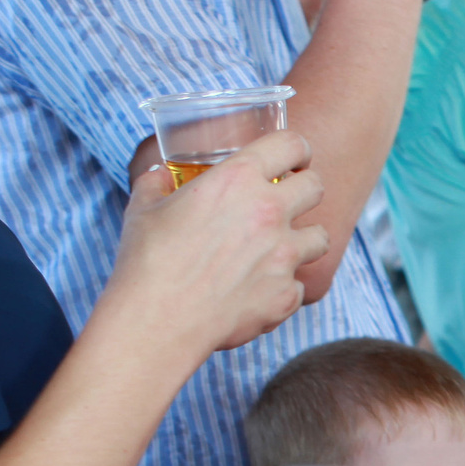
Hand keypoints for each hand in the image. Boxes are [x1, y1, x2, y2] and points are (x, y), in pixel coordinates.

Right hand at [105, 130, 329, 359]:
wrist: (158, 320)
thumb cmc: (147, 261)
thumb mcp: (144, 207)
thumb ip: (156, 182)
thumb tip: (158, 173)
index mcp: (238, 179)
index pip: (291, 145)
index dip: (297, 150)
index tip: (295, 160)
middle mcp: (270, 212)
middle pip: (316, 187)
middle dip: (306, 190)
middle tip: (291, 201)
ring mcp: (284, 256)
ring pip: (320, 238)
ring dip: (304, 240)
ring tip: (282, 249)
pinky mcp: (286, 295)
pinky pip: (299, 286)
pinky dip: (283, 288)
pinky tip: (260, 292)